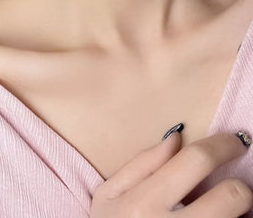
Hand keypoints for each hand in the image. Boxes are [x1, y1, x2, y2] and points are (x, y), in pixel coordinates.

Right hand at [90, 131, 251, 216]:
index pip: (195, 161)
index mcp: (144, 202)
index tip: (233, 141)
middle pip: (232, 196)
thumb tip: (175, 138)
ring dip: (238, 213)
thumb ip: (141, 164)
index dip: (222, 145)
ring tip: (222, 211)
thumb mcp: (109, 195)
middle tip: (231, 187)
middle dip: (238, 186)